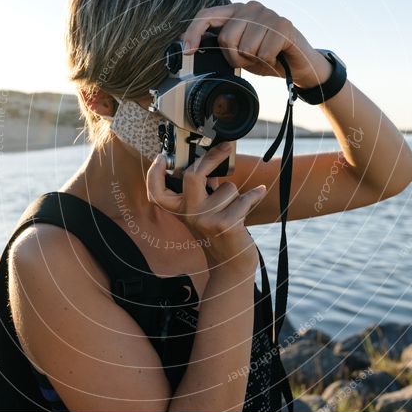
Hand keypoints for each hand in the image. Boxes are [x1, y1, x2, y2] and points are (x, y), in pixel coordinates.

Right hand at [146, 142, 266, 270]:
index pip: (156, 193)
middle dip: (212, 158)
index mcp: (179, 210)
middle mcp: (189, 215)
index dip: (153, 174)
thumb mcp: (202, 212)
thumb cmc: (219, 231)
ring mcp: (206, 220)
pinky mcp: (225, 225)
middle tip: (225, 147)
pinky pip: (245, 198)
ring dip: (237, 195)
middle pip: (192, 176)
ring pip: (228, 188)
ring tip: (234, 210)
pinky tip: (258, 194)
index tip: (160, 158)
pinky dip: (254, 196)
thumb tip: (209, 161)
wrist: (232, 264)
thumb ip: (201, 191)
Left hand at [180, 1, 330, 88]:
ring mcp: (267, 14)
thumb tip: (187, 42)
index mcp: (236, 12)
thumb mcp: (238, 53)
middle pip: (226, 38)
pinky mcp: (283, 25)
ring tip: (265, 58)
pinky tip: (276, 57)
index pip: (206, 15)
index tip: (188, 50)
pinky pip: (263, 52)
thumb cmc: (267, 58)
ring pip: (245, 47)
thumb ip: (218, 45)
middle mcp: (250, 7)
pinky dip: (268, 62)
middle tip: (250, 60)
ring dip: (254, 61)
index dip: (194, 32)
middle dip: (235, 58)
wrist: (299, 65)